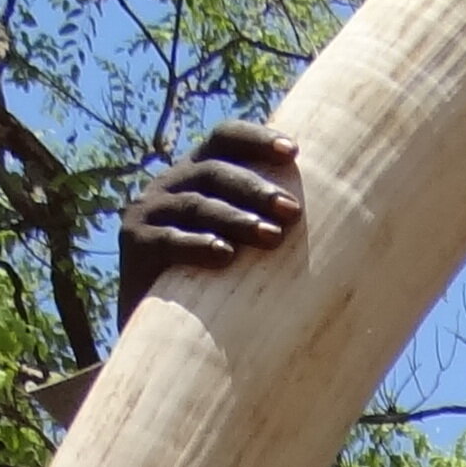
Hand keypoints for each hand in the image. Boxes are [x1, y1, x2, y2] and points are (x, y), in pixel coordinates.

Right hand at [115, 122, 301, 319]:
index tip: (293, 152)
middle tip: (292, 213)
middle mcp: (169, 184)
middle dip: (255, 190)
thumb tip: (330, 215)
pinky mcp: (135, 244)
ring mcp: (148, 212)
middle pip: (214, 172)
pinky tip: (225, 256)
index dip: (256, 138)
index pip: (224, 138)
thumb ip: (267, 218)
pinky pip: (169, 240)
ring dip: (237, 219)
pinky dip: (198, 247)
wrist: (158, 328)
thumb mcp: (239, 240)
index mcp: (196, 172)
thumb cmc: (215, 281)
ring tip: (272, 238)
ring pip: (197, 206)